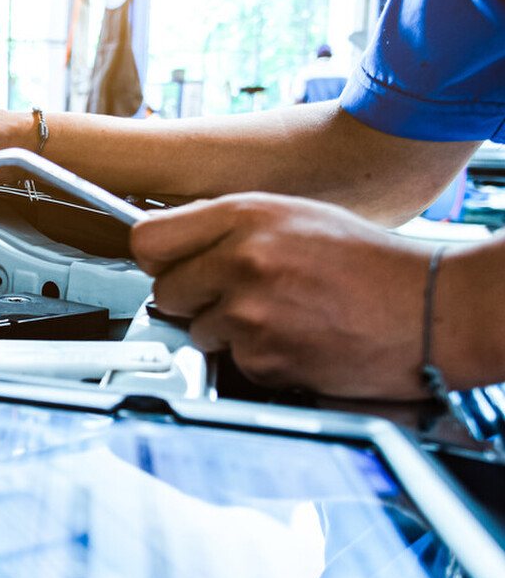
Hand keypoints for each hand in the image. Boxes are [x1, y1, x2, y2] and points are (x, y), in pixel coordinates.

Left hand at [129, 193, 433, 398]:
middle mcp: (241, 260)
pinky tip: (294, 339)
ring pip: (196, 331)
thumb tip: (178, 243)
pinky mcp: (263, 358)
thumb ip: (230, 227)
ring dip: (226, 331)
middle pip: (164, 290)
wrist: (428, 309)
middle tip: (234, 296)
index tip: (169, 266)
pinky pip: (232, 362)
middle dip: (191, 298)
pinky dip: (256, 358)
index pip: (148, 239)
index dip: (158, 258)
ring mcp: (249, 313)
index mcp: (245, 215)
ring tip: (278, 316)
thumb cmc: (368, 263)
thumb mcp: (294, 216)